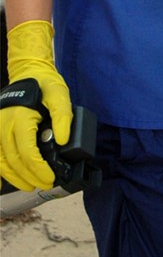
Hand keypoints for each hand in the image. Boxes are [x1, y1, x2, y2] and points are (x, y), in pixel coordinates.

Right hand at [0, 21, 72, 190]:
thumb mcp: (59, 94)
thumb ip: (63, 116)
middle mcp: (4, 125)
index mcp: (21, 117)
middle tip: (45, 184)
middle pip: (14, 160)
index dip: (38, 168)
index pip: (27, 151)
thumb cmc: (44, 83)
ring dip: (14, 177)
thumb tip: (63, 140)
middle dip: (29, 176)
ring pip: (2, 161)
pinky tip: (2, 184)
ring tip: (29, 185)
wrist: (27, 71)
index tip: (50, 178)